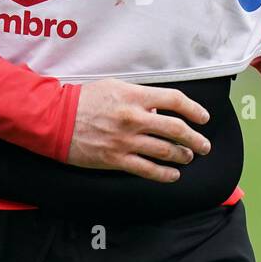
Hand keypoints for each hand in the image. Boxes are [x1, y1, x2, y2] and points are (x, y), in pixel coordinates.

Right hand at [67, 77, 210, 181]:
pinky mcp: (116, 159)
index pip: (174, 101)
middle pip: (176, 129)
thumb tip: (157, 109)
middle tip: (204, 145)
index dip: (194, 110)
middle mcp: (134, 118)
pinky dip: (165, 174)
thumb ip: (138, 96)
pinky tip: (173, 174)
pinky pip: (148, 169)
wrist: (56, 119)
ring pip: (166, 151)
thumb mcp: (114, 87)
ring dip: (183, 155)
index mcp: (134, 96)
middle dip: (196, 139)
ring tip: (188, 157)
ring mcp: (126, 141)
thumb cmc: (84, 100)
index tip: (203, 117)